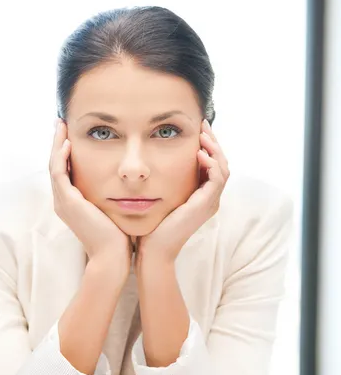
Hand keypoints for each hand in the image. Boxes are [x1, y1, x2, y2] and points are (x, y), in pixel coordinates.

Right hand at [49, 119, 131, 271]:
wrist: (112, 257)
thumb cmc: (117, 238)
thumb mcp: (112, 211)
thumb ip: (112, 196)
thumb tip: (126, 184)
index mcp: (72, 204)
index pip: (64, 171)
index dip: (65, 152)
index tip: (71, 134)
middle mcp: (63, 202)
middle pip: (55, 165)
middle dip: (57, 143)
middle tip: (60, 123)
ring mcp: (63, 202)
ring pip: (54, 165)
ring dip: (57, 144)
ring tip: (61, 125)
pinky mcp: (68, 202)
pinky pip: (59, 173)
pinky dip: (61, 156)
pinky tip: (68, 142)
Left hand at [135, 119, 229, 265]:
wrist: (153, 250)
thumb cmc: (151, 227)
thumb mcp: (159, 197)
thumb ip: (163, 181)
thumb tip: (152, 162)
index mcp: (201, 196)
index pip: (212, 164)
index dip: (207, 145)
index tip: (197, 128)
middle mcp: (209, 199)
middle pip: (221, 163)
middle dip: (213, 142)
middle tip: (203, 124)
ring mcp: (210, 203)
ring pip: (223, 168)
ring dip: (215, 149)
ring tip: (203, 135)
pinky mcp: (206, 206)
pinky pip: (217, 179)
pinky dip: (212, 164)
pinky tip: (200, 154)